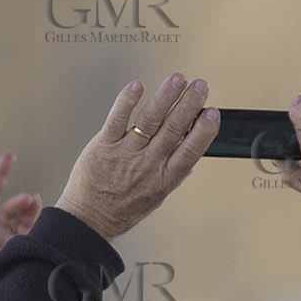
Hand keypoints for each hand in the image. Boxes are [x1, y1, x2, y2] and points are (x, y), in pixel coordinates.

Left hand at [55, 73, 218, 240]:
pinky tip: (138, 86)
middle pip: (173, 130)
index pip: (189, 152)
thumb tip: (190, 161)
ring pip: (149, 121)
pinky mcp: (103, 145)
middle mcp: (146, 165)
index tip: (212, 113)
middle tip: (200, 86)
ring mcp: (125, 153)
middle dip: (189, 105)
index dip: (203, 131)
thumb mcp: (154, 200)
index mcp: (163, 180)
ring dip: (165, 97)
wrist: (88, 220)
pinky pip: (117, 119)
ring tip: (177, 80)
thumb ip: (171, 177)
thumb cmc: (120, 211)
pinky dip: (127, 101)